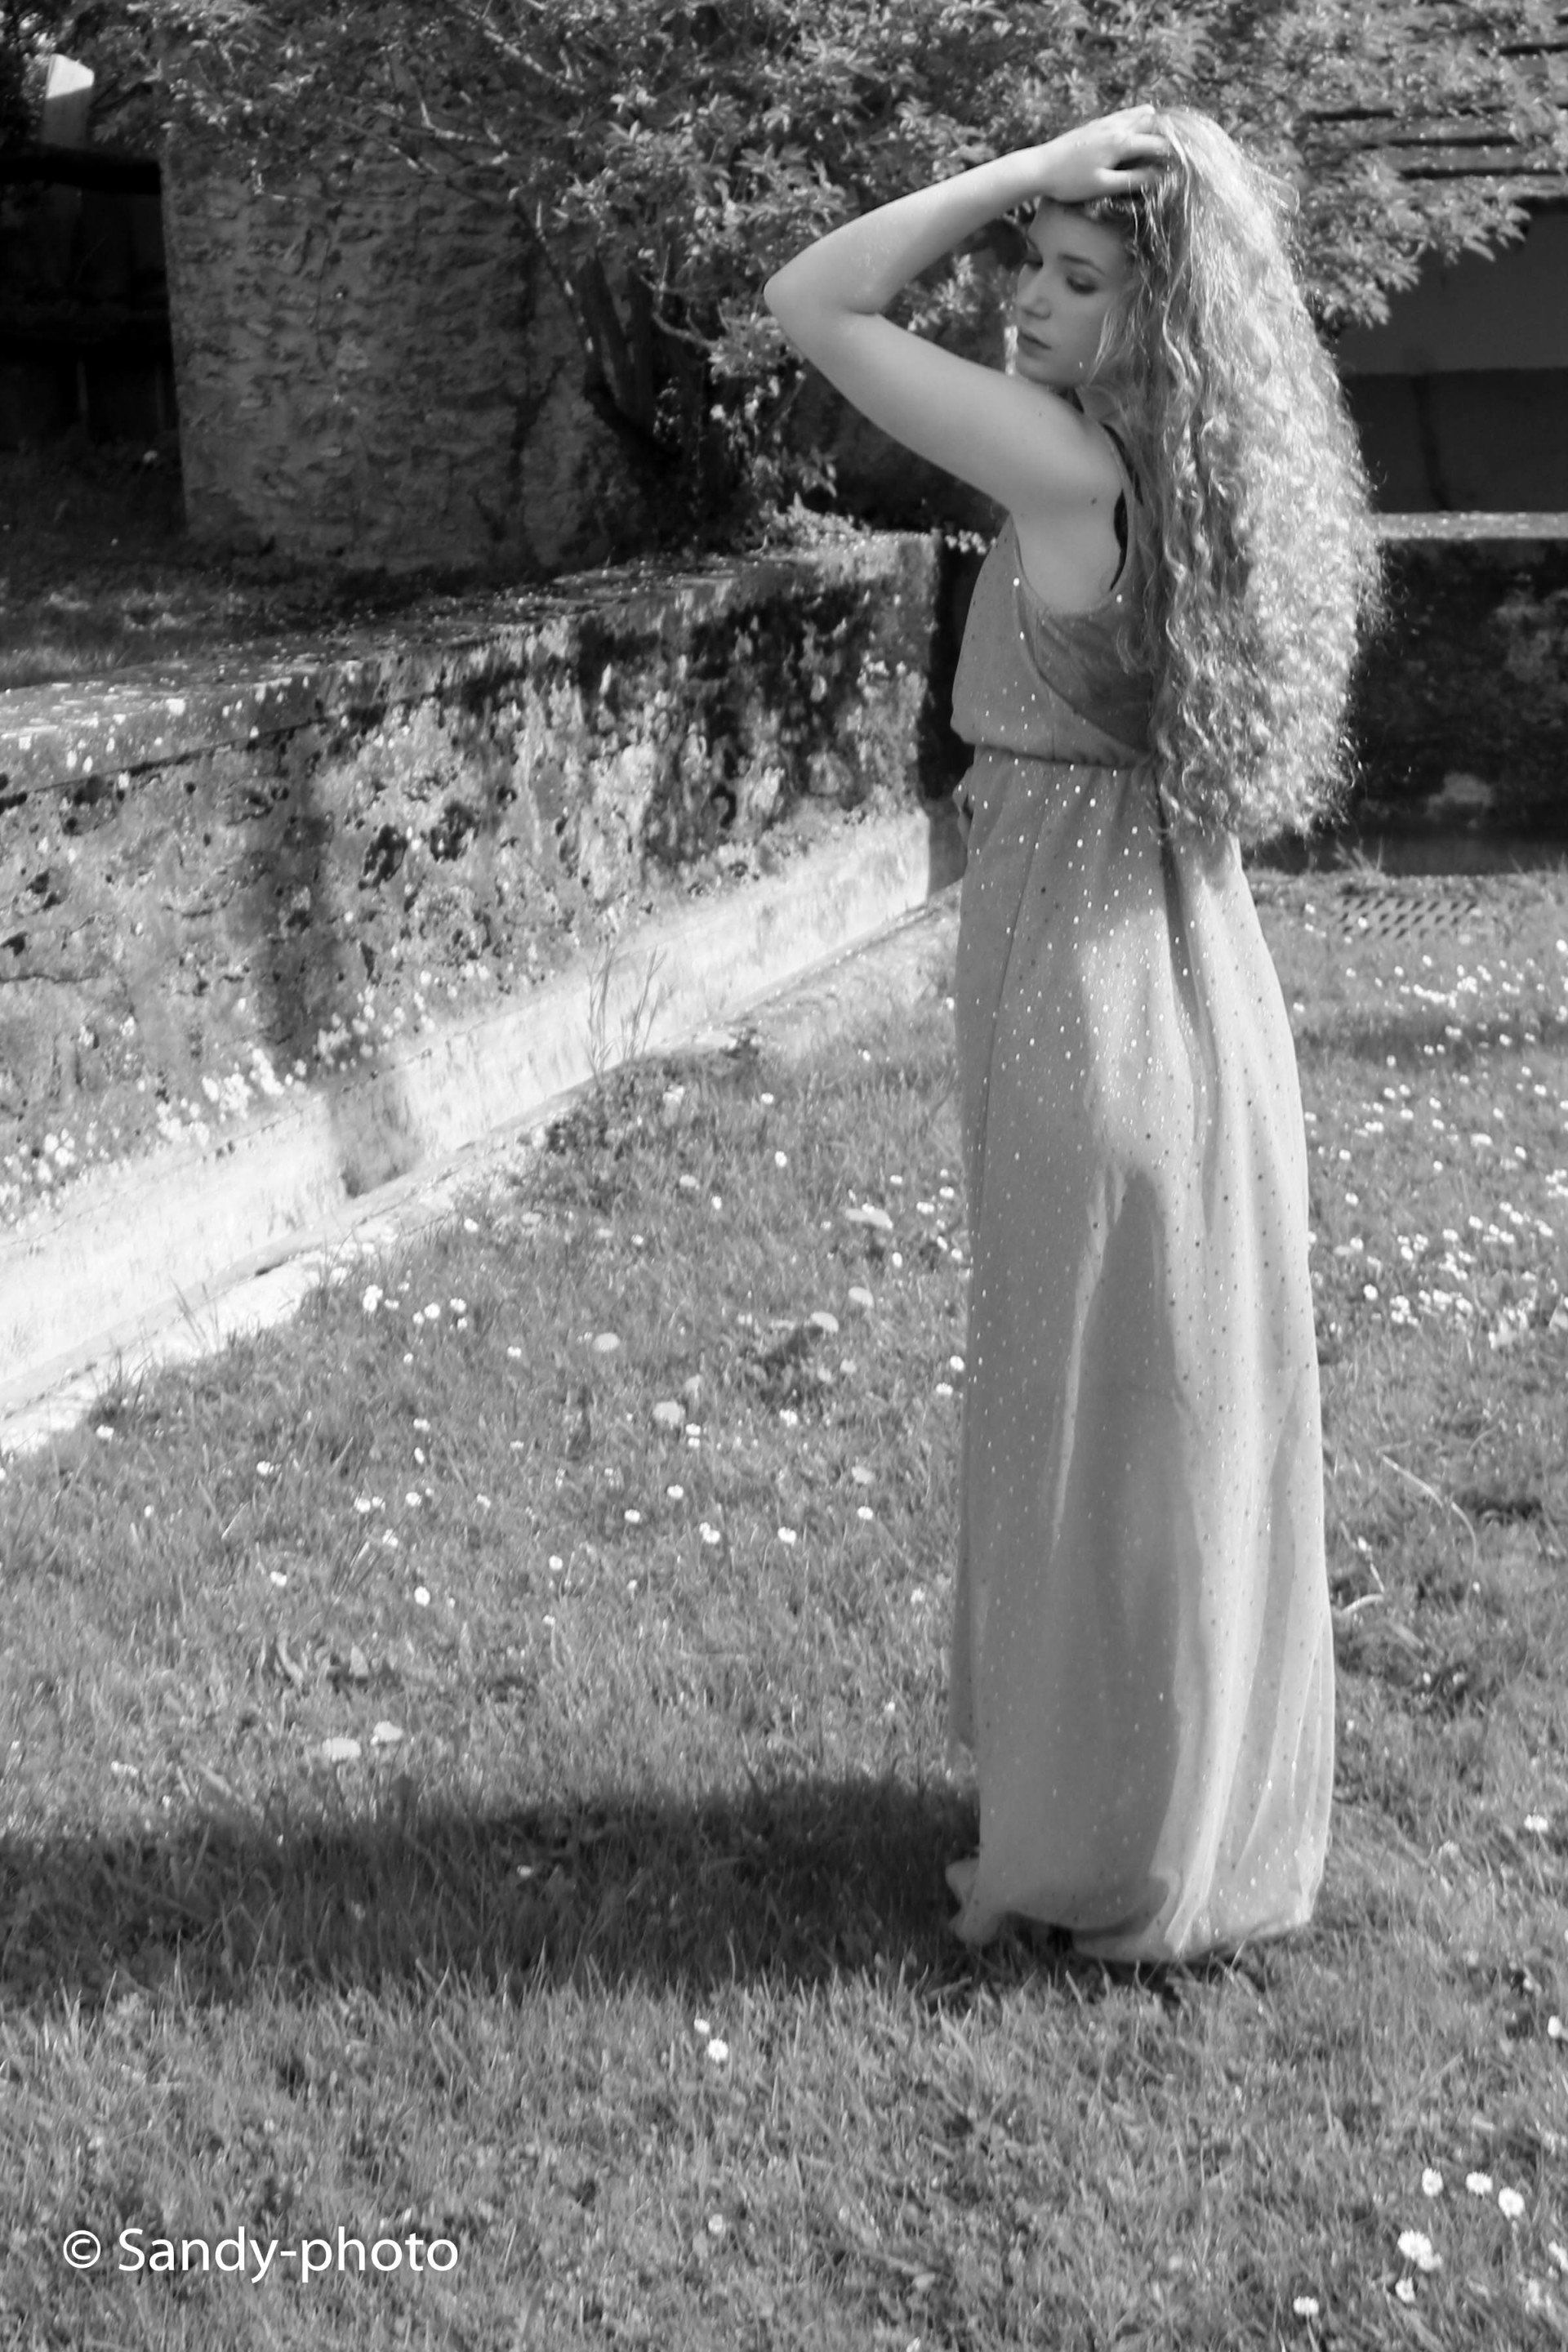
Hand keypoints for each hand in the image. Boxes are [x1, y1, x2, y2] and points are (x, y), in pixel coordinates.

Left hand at [1019, 107, 1169, 206]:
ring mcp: (1106, 122)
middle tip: (1178, 150)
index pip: (1158, 143)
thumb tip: (1160, 177)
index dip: (1174, 154)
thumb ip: (1133, 180)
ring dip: (1154, 124)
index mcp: (1121, 141)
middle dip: (1168, 133)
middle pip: (1153, 121)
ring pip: (1140, 113)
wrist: (1040, 167)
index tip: (1186, 164)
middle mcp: (1117, 125)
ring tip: (1162, 142)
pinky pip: (1126, 115)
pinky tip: (1138, 134)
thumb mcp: (1104, 185)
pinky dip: (1139, 120)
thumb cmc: (1070, 182)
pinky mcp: (1096, 124)